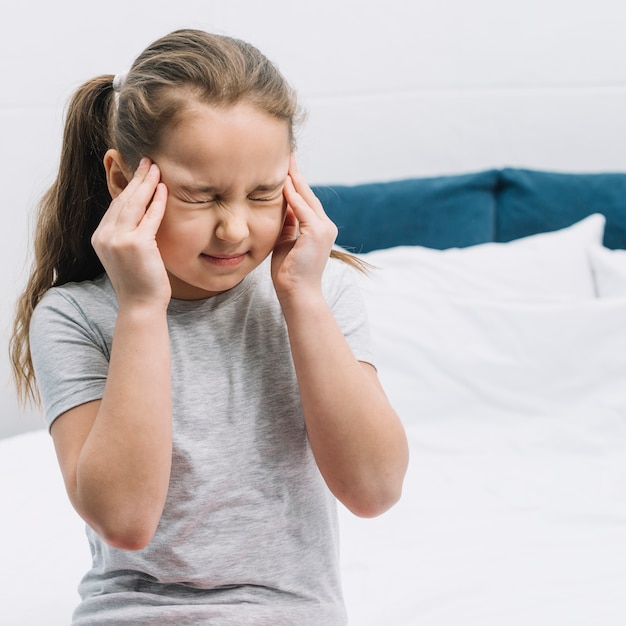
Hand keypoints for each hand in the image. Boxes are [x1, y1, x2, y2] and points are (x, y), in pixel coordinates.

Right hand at [91, 158, 170, 308]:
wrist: (141, 305)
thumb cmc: (140, 282)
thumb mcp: (127, 254)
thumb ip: (128, 234)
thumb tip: (141, 215)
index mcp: (100, 237)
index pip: (115, 205)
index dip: (128, 187)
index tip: (138, 172)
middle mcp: (105, 236)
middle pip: (122, 200)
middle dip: (136, 178)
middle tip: (147, 160)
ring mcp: (118, 240)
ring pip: (134, 204)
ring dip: (146, 183)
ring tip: (156, 167)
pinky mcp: (136, 244)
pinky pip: (149, 217)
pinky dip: (157, 202)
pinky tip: (163, 189)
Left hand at [271, 155, 337, 301]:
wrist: (296, 292)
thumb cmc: (289, 272)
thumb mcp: (286, 242)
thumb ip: (287, 224)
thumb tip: (282, 206)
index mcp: (319, 229)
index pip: (306, 200)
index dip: (295, 183)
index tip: (285, 167)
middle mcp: (326, 226)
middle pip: (308, 194)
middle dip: (296, 175)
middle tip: (287, 155)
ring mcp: (324, 229)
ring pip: (306, 198)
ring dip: (294, 180)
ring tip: (283, 162)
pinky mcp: (317, 232)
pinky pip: (302, 209)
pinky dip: (292, 196)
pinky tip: (282, 183)